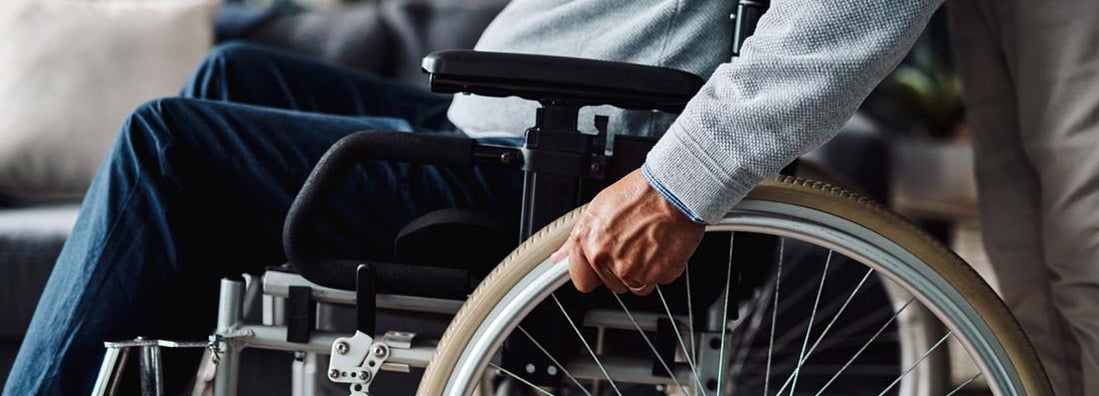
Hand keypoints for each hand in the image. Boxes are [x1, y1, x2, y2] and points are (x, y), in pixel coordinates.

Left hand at [551, 169, 704, 295]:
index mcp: (590, 244)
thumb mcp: (597, 208)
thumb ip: (576, 239)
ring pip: (635, 286)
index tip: (599, 267)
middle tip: (632, 244)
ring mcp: (634, 270)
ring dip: (641, 272)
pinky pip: (657, 282)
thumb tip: (559, 257)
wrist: (674, 191)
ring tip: (647, 244)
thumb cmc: (639, 193)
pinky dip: (661, 269)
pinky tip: (661, 247)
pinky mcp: (658, 275)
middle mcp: (609, 260)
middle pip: (612, 284)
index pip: (582, 281)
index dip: (592, 273)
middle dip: (620, 269)